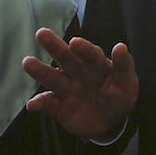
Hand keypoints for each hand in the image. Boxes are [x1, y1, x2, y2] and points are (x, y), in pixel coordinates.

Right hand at [22, 27, 137, 140]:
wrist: (110, 122)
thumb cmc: (119, 95)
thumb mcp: (127, 83)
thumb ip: (124, 66)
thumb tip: (121, 46)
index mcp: (96, 64)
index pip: (90, 54)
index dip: (83, 48)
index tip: (75, 43)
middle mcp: (78, 71)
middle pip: (66, 58)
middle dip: (54, 46)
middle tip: (41, 33)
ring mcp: (67, 88)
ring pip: (53, 77)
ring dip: (40, 70)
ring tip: (27, 62)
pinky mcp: (59, 106)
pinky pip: (48, 103)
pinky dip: (40, 103)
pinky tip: (31, 104)